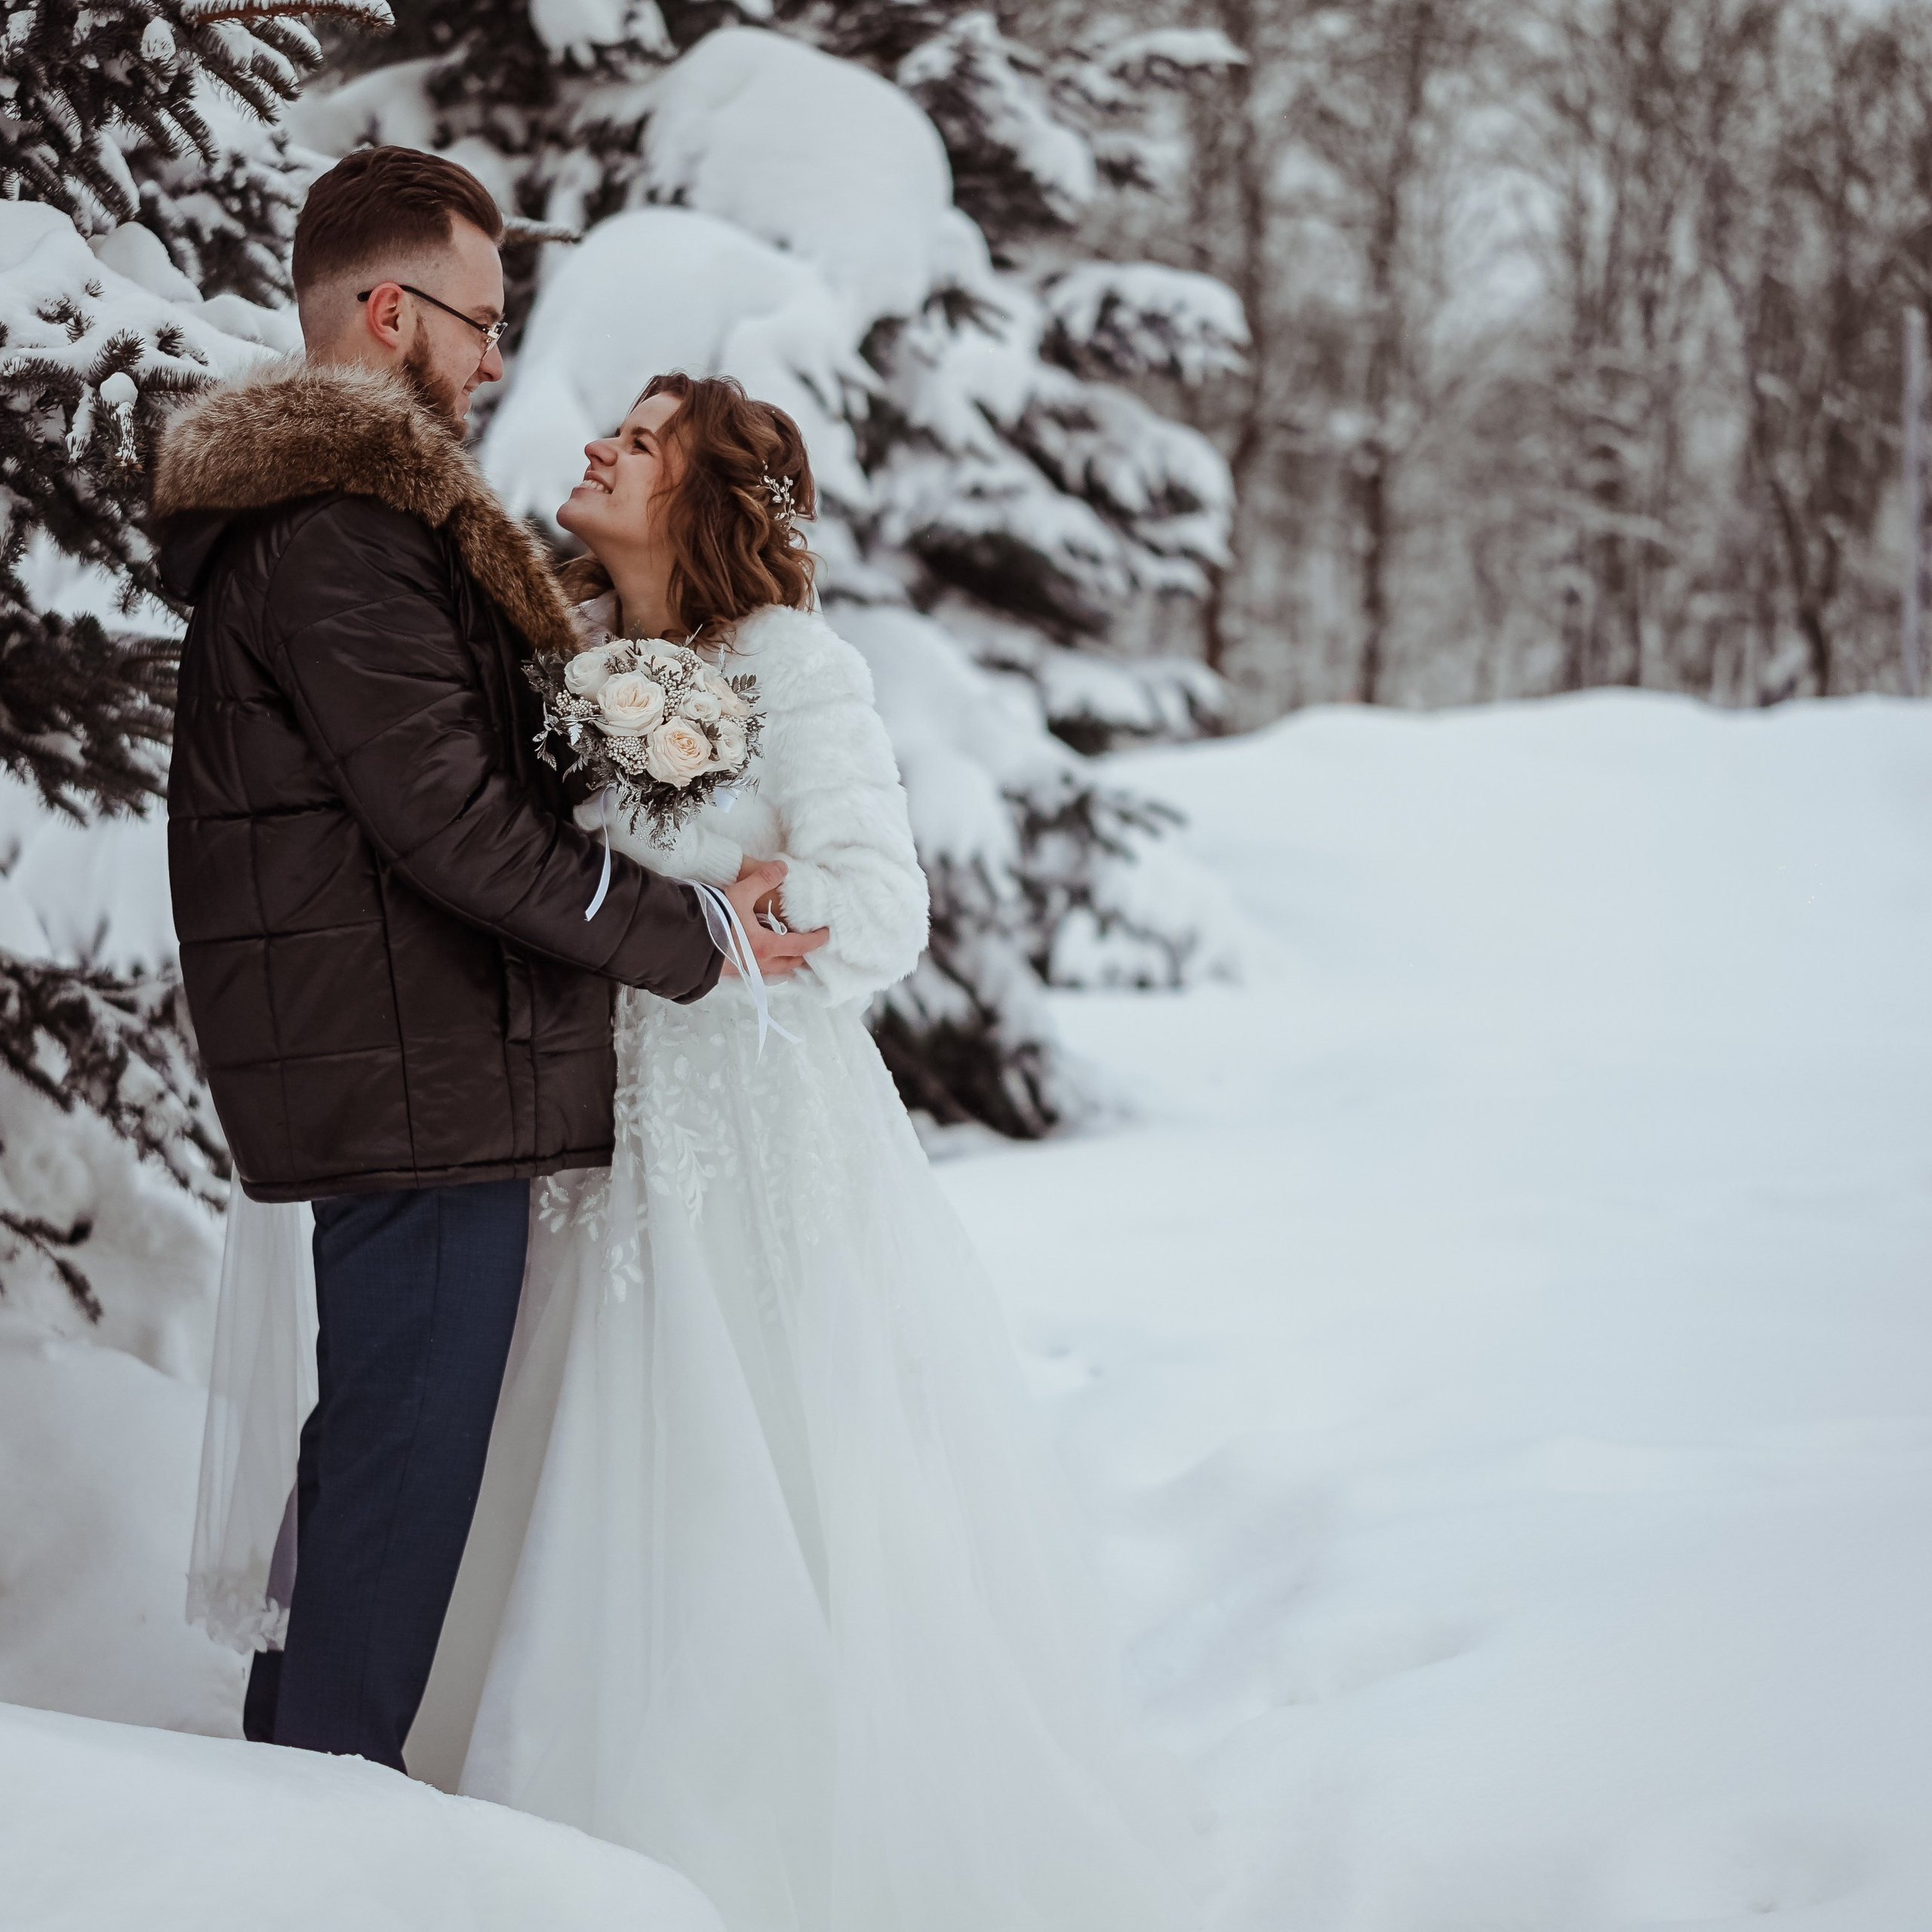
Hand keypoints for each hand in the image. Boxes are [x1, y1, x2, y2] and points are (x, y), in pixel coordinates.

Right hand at [721, 860, 825, 979]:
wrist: (681, 942)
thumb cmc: (712, 921)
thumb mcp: (738, 894)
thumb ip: (762, 879)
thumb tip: (783, 867)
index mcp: (766, 946)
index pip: (801, 946)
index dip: (816, 940)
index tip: (826, 934)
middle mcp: (759, 963)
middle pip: (790, 963)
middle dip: (801, 954)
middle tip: (808, 943)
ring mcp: (745, 971)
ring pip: (774, 970)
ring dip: (784, 961)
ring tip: (787, 949)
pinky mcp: (731, 973)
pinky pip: (757, 971)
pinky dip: (766, 963)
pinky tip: (759, 952)